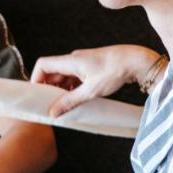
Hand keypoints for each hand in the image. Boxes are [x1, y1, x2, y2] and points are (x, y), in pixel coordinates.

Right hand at [31, 45, 161, 115]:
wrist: (136, 61)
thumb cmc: (115, 71)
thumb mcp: (90, 91)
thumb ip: (70, 101)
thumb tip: (53, 112)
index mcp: (70, 61)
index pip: (43, 65)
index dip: (36, 79)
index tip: (37, 95)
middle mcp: (73, 59)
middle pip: (52, 72)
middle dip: (48, 88)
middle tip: (50, 105)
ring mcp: (82, 63)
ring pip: (63, 76)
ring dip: (61, 90)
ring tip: (64, 105)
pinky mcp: (90, 68)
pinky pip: (74, 77)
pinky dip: (71, 88)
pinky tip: (76, 99)